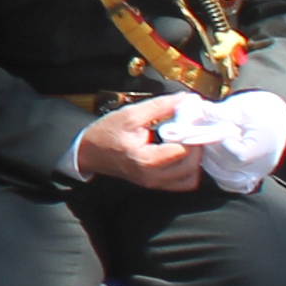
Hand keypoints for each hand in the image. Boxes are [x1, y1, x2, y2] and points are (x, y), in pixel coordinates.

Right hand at [74, 97, 204, 190]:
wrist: (89, 151)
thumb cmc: (107, 132)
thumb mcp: (130, 114)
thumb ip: (160, 106)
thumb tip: (186, 99)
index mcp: (145, 160)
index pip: (182, 150)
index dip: (190, 132)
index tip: (189, 119)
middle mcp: (152, 177)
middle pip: (191, 165)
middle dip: (195, 145)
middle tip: (190, 129)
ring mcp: (155, 184)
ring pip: (191, 178)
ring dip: (194, 160)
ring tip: (185, 142)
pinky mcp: (156, 185)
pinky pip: (183, 183)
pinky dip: (188, 170)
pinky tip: (181, 154)